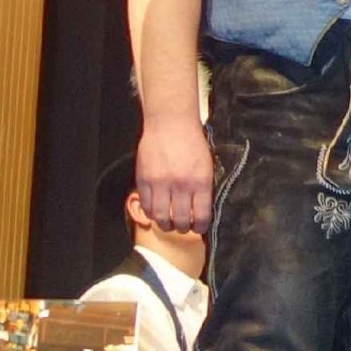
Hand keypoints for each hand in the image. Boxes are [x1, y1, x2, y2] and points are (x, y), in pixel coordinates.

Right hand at [137, 114, 213, 232]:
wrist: (171, 123)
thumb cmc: (192, 143)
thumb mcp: (207, 166)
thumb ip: (203, 190)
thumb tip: (200, 212)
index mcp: (200, 182)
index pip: (201, 216)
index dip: (200, 227)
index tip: (198, 228)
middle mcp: (180, 185)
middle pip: (180, 221)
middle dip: (183, 228)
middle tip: (183, 226)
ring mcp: (160, 183)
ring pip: (161, 217)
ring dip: (166, 224)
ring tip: (168, 222)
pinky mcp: (144, 180)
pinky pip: (146, 206)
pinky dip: (151, 213)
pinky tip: (156, 210)